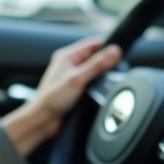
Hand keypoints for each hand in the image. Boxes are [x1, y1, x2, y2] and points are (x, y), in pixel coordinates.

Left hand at [1, 35, 121, 156]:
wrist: (43, 120)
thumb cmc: (51, 99)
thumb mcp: (78, 79)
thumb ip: (97, 65)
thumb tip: (114, 51)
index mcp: (67, 56)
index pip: (92, 43)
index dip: (107, 46)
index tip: (120, 52)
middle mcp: (69, 64)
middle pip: (95, 57)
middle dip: (106, 62)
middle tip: (116, 68)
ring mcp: (72, 77)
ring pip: (94, 70)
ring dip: (102, 74)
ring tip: (109, 79)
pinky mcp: (75, 89)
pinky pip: (91, 82)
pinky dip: (98, 84)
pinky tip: (102, 89)